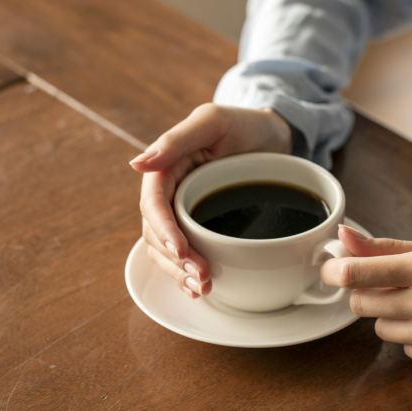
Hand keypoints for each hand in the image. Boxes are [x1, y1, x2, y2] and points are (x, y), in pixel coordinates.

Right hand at [130, 104, 291, 297]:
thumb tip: (137, 165)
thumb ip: (176, 141)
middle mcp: (171, 192)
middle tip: (203, 276)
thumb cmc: (245, 124)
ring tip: (202, 288)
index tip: (180, 250)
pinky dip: (187, 272)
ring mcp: (186, 210)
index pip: (154, 203)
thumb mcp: (214, 122)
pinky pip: (185, 252)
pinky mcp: (202, 225)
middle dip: (175, 259)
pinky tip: (198, 288)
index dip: (163, 230)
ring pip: (166, 248)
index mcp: (167, 167)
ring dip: (179, 272)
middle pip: (157, 232)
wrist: (275, 137)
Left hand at [321, 225, 411, 373]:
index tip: (330, 269)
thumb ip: (389, 247)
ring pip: (382, 329)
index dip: (335, 271)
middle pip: (362, 305)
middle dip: (368, 294)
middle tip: (393, 284)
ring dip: (393, 316)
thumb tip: (344, 236)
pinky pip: (408, 349)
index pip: (358, 274)